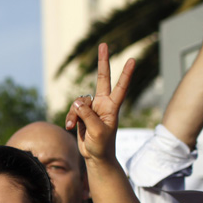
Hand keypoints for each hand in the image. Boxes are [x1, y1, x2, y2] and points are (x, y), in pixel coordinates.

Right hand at [64, 43, 132, 162]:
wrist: (96, 157)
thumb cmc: (102, 146)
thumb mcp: (97, 131)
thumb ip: (87, 115)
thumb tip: (77, 102)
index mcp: (112, 107)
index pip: (120, 87)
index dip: (126, 74)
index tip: (133, 59)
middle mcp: (103, 104)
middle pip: (102, 78)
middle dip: (103, 62)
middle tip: (104, 45)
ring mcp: (92, 108)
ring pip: (79, 100)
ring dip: (74, 113)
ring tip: (74, 126)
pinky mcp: (82, 114)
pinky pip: (72, 110)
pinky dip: (69, 118)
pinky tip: (70, 127)